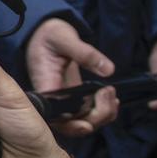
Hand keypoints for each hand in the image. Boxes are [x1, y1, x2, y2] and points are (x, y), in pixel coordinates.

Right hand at [23, 18, 117, 136]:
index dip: (72, 126)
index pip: (56, 118)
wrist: (45, 30)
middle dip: (96, 117)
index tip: (90, 121)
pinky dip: (103, 110)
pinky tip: (110, 97)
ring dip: (103, 114)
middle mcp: (54, 99)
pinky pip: (89, 112)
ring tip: (111, 93)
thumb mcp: (64, 37)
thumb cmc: (49, 34)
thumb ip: (85, 53)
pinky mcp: (74, 96)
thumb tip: (108, 70)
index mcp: (46, 87)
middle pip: (73, 124)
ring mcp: (65, 99)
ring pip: (84, 121)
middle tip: (108, 93)